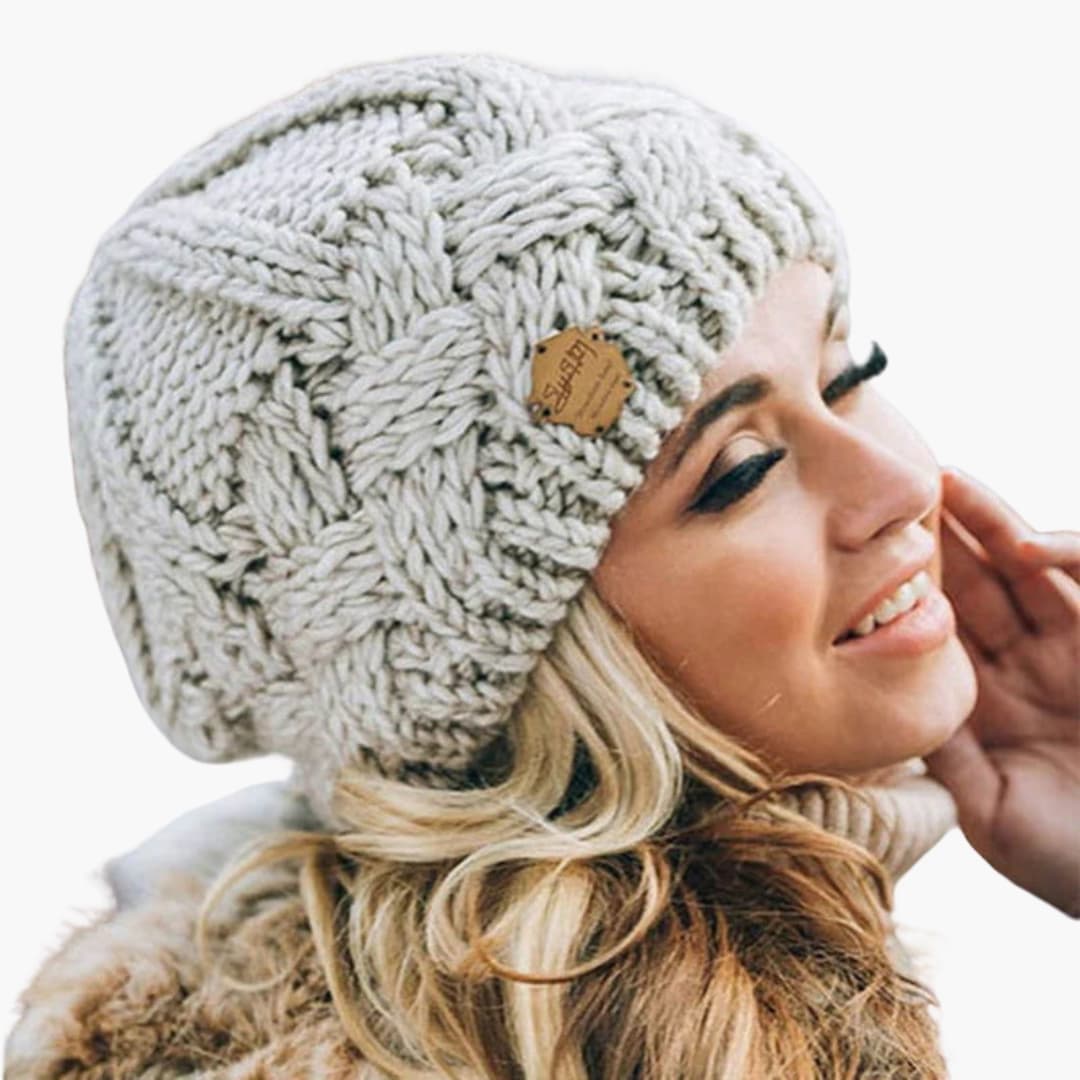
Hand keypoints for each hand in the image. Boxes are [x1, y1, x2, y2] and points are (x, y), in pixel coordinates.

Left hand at [922, 465, 1079, 916]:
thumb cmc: (1072, 862)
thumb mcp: (989, 809)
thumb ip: (945, 753)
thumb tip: (883, 706)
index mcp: (992, 701)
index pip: (944, 627)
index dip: (908, 587)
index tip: (864, 547)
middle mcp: (1032, 668)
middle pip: (981, 587)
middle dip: (944, 538)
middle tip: (900, 488)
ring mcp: (1077, 654)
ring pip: (1030, 574)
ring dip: (993, 527)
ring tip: (949, 485)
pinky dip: (1064, 560)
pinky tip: (1022, 545)